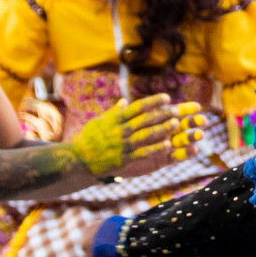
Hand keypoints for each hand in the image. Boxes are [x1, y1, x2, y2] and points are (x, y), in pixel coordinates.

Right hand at [69, 95, 206, 178]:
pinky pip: (143, 152)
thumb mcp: (99, 122)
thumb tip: (124, 101)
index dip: (153, 102)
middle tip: (177, 109)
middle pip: (145, 119)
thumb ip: (114, 112)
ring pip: (146, 135)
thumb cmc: (89, 138)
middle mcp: (120, 130)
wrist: (78, 158)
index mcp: (115, 119)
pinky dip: (155, 148)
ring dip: (162, 128)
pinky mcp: (124, 158)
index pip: (138, 107)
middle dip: (162, 113)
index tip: (167, 98)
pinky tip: (168, 145)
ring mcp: (123, 144)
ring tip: (176, 124)